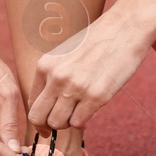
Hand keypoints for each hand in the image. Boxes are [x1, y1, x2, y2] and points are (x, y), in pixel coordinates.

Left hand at [26, 14, 148, 133]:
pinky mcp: (96, 96)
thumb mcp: (64, 54)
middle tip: (60, 125)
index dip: (39, 118)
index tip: (46, 124)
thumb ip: (54, 75)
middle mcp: (56, 77)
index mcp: (45, 65)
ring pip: (58, 124)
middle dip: (48, 126)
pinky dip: (83, 122)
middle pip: (39, 118)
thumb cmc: (96, 41)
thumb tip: (49, 104)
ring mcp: (75, 87)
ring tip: (78, 113)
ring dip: (67, 124)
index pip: (31, 103)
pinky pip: (79, 123)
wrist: (124, 28)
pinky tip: (90, 110)